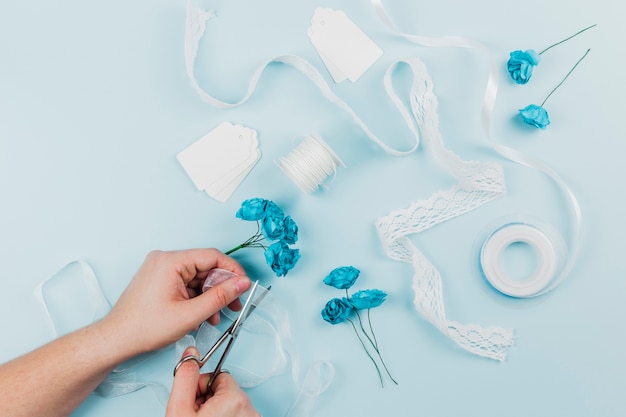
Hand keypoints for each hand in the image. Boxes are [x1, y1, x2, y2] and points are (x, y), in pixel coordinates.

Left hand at [101, 249, 251, 357]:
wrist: (116, 339)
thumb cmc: (143, 327)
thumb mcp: (190, 314)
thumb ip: (220, 297)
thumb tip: (241, 283)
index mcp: (170, 261)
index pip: (212, 256)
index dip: (232, 271)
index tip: (244, 285)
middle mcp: (165, 260)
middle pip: (206, 267)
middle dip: (221, 287)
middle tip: (234, 304)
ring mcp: (161, 269)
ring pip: (198, 277)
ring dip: (210, 295)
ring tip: (216, 315)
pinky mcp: (160, 279)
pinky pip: (187, 283)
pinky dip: (197, 297)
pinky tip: (202, 314)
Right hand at [166, 347, 260, 416]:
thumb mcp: (179, 408)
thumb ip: (185, 377)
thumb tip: (191, 353)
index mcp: (235, 399)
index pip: (219, 375)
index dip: (202, 386)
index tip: (194, 400)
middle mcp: (250, 409)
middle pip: (226, 389)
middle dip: (209, 398)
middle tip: (196, 414)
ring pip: (231, 403)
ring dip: (216, 409)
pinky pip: (237, 414)